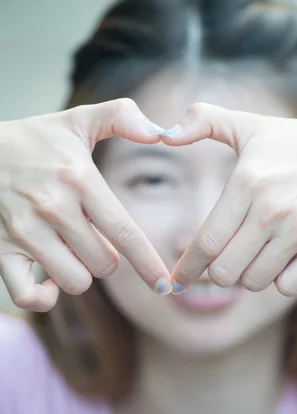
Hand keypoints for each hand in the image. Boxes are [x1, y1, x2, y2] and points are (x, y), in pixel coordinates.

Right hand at [0, 99, 171, 311]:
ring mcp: (24, 231)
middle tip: (90, 236)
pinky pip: (27, 295)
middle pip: (104, 264)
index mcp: (79, 179)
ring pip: (74, 280)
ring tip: (67, 248)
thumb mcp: (77, 120)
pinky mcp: (0, 250)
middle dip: (106, 257)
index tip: (164, 284)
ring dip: (79, 271)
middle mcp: (52, 207)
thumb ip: (121, 117)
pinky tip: (48, 279)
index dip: (148, 263)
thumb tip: (160, 133)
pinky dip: (43, 297)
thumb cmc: (34, 140)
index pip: (124, 233)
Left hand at [162, 105, 296, 296]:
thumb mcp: (249, 126)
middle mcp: (273, 209)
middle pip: (225, 272)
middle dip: (217, 271)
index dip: (187, 267)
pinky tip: (282, 258)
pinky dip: (279, 280)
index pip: (206, 242)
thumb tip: (166, 135)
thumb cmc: (295, 143)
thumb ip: (204, 121)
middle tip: (224, 258)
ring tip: (256, 251)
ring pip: (254, 282)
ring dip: (249, 274)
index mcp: (248, 182)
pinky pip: (288, 287)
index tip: (176, 279)